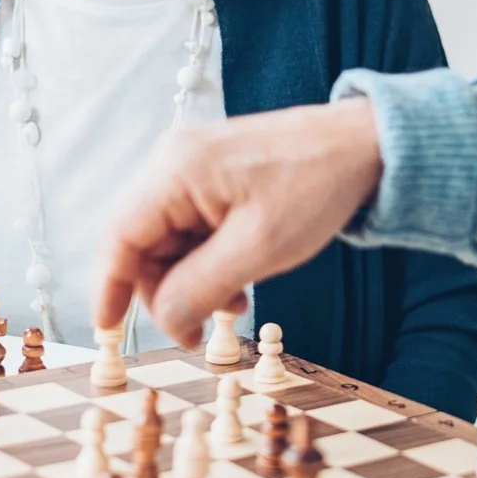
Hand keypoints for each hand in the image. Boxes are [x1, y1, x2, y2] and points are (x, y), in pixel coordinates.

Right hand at [96, 101, 384, 345]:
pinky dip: (209, 260)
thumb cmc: (317, 187)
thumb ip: (200, 288)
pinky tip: (240, 278)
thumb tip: (163, 321)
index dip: (110, 288)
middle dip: (167, 291)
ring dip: (192, 279)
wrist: (368, 145)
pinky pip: (193, 227)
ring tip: (236, 302)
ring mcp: (195, 166)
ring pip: (169, 240)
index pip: (120, 236)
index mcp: (176, 170)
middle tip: (202, 330)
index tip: (108, 331)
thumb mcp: (259, 249)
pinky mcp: (216, 174)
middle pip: (142, 242)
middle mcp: (175, 162)